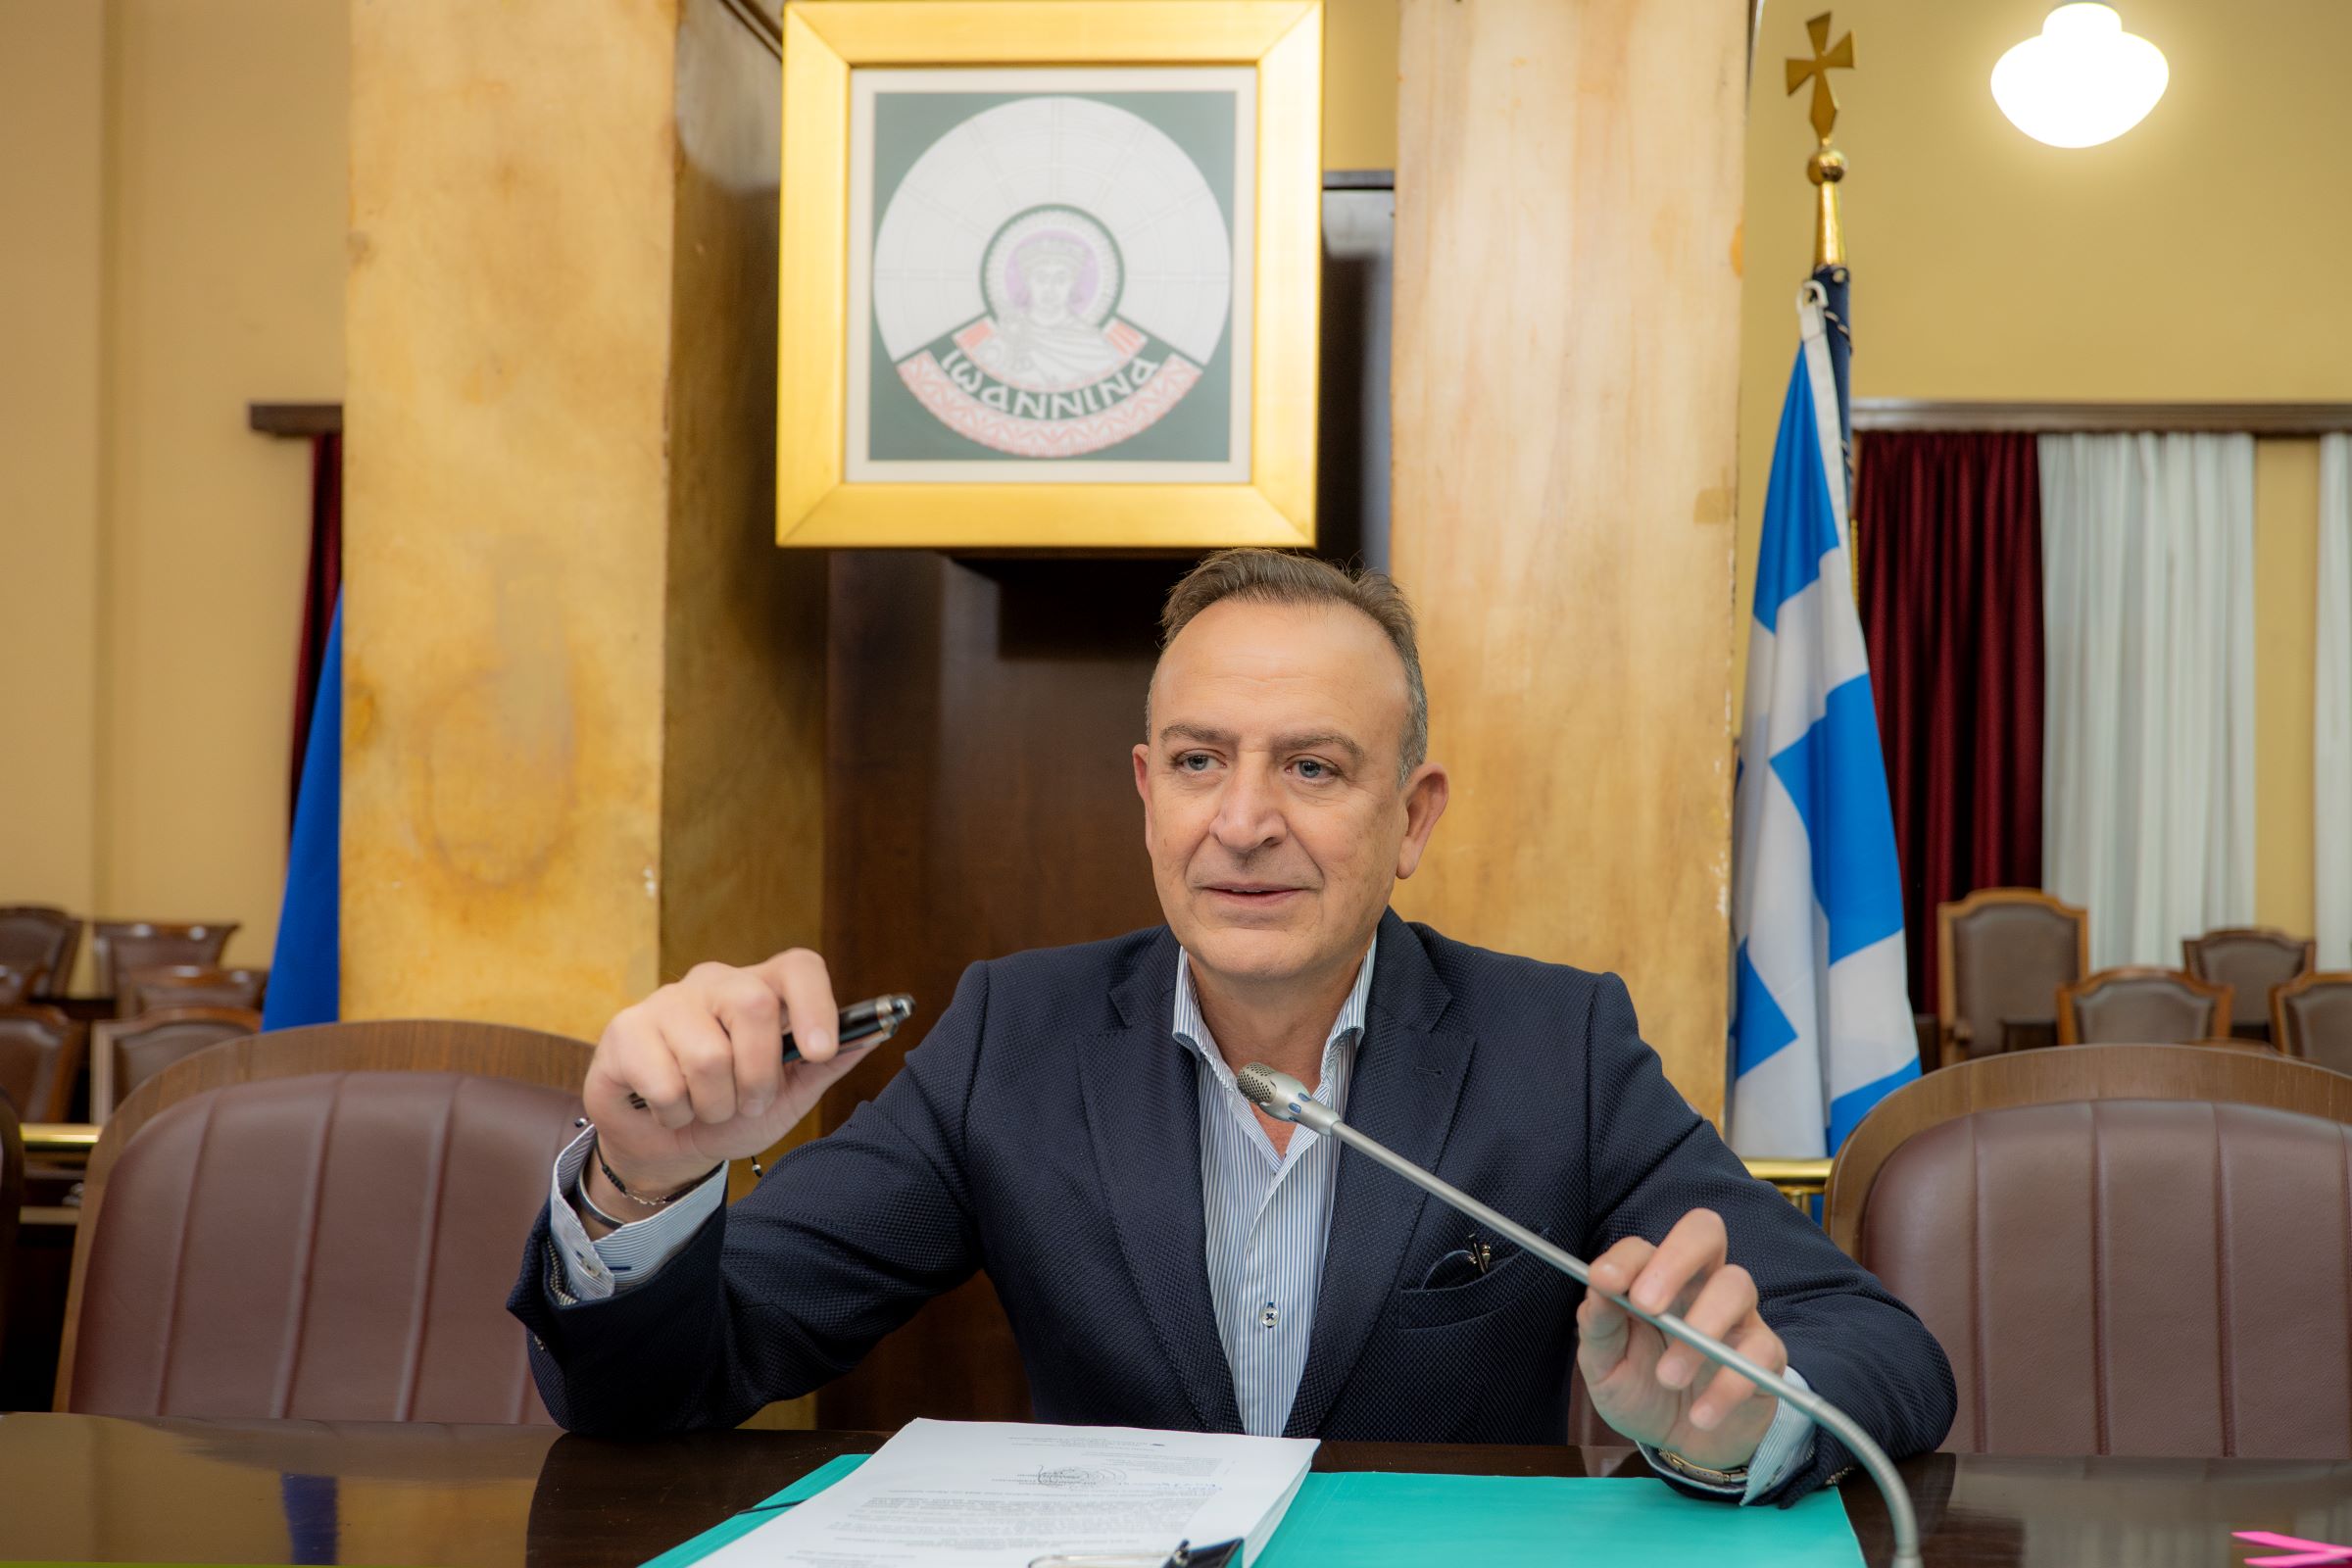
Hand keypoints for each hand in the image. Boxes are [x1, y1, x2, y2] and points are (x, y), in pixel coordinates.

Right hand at [582, 949, 858, 1201]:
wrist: (665, 1148)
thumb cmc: (731, 1114)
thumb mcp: (788, 1097)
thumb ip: (825, 1065)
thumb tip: (875, 1032)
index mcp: (761, 990)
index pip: (798, 966)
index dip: (816, 1003)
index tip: (820, 1050)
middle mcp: (715, 983)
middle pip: (755, 1005)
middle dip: (759, 1075)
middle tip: (749, 1103)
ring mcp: (666, 1001)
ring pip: (709, 1055)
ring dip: (715, 1105)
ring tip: (706, 1109)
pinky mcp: (625, 1030)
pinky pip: (664, 1081)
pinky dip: (675, 1112)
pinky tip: (668, 1108)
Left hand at [1577, 1208, 1785, 1472]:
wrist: (1680, 1444)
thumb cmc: (1640, 1389)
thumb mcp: (1605, 1364)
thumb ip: (1599, 1324)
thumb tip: (1598, 1285)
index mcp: (1654, 1280)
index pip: (1643, 1247)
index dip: (1625, 1259)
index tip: (1604, 1282)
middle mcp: (1699, 1284)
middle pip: (1704, 1232)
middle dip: (1675, 1259)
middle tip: (1648, 1305)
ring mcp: (1737, 1315)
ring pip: (1736, 1285)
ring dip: (1700, 1330)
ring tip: (1668, 1378)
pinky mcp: (1765, 1355)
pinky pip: (1760, 1351)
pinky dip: (1729, 1385)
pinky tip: (1701, 1414)